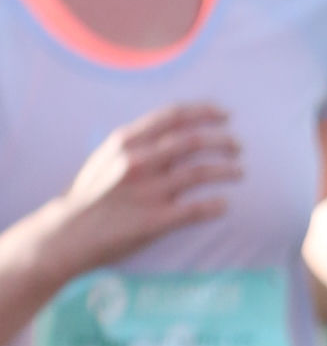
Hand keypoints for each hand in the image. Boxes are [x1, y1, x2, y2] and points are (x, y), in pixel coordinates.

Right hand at [45, 103, 242, 273]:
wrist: (69, 233)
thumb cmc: (90, 195)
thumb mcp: (106, 157)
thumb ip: (136, 142)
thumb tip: (170, 131)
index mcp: (127, 141)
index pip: (174, 117)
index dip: (204, 112)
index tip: (225, 115)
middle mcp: (138, 161)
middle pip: (193, 141)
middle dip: (223, 140)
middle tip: (238, 146)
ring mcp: (148, 191)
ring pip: (201, 173)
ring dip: (227, 170)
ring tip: (240, 172)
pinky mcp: (156, 221)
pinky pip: (196, 210)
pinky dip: (217, 205)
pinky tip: (225, 204)